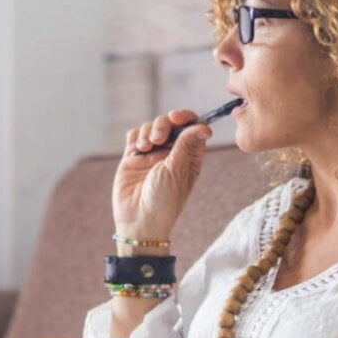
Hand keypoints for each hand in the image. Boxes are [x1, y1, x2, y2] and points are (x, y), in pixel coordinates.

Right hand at [112, 109, 212, 240]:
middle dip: (163, 124)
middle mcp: (171, 153)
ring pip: (150, 127)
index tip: (177, 117)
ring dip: (147, 132)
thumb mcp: (177, 170)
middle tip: (158, 139)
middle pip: (170, 123)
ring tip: (144, 148)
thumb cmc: (164, 200)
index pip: (191, 127)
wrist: (138, 219)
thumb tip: (204, 126)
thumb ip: (186, 144)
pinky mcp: (133, 157)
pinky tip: (136, 149)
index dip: (185, 118)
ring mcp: (151, 154)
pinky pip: (134, 136)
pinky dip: (135, 137)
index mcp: (189, 156)